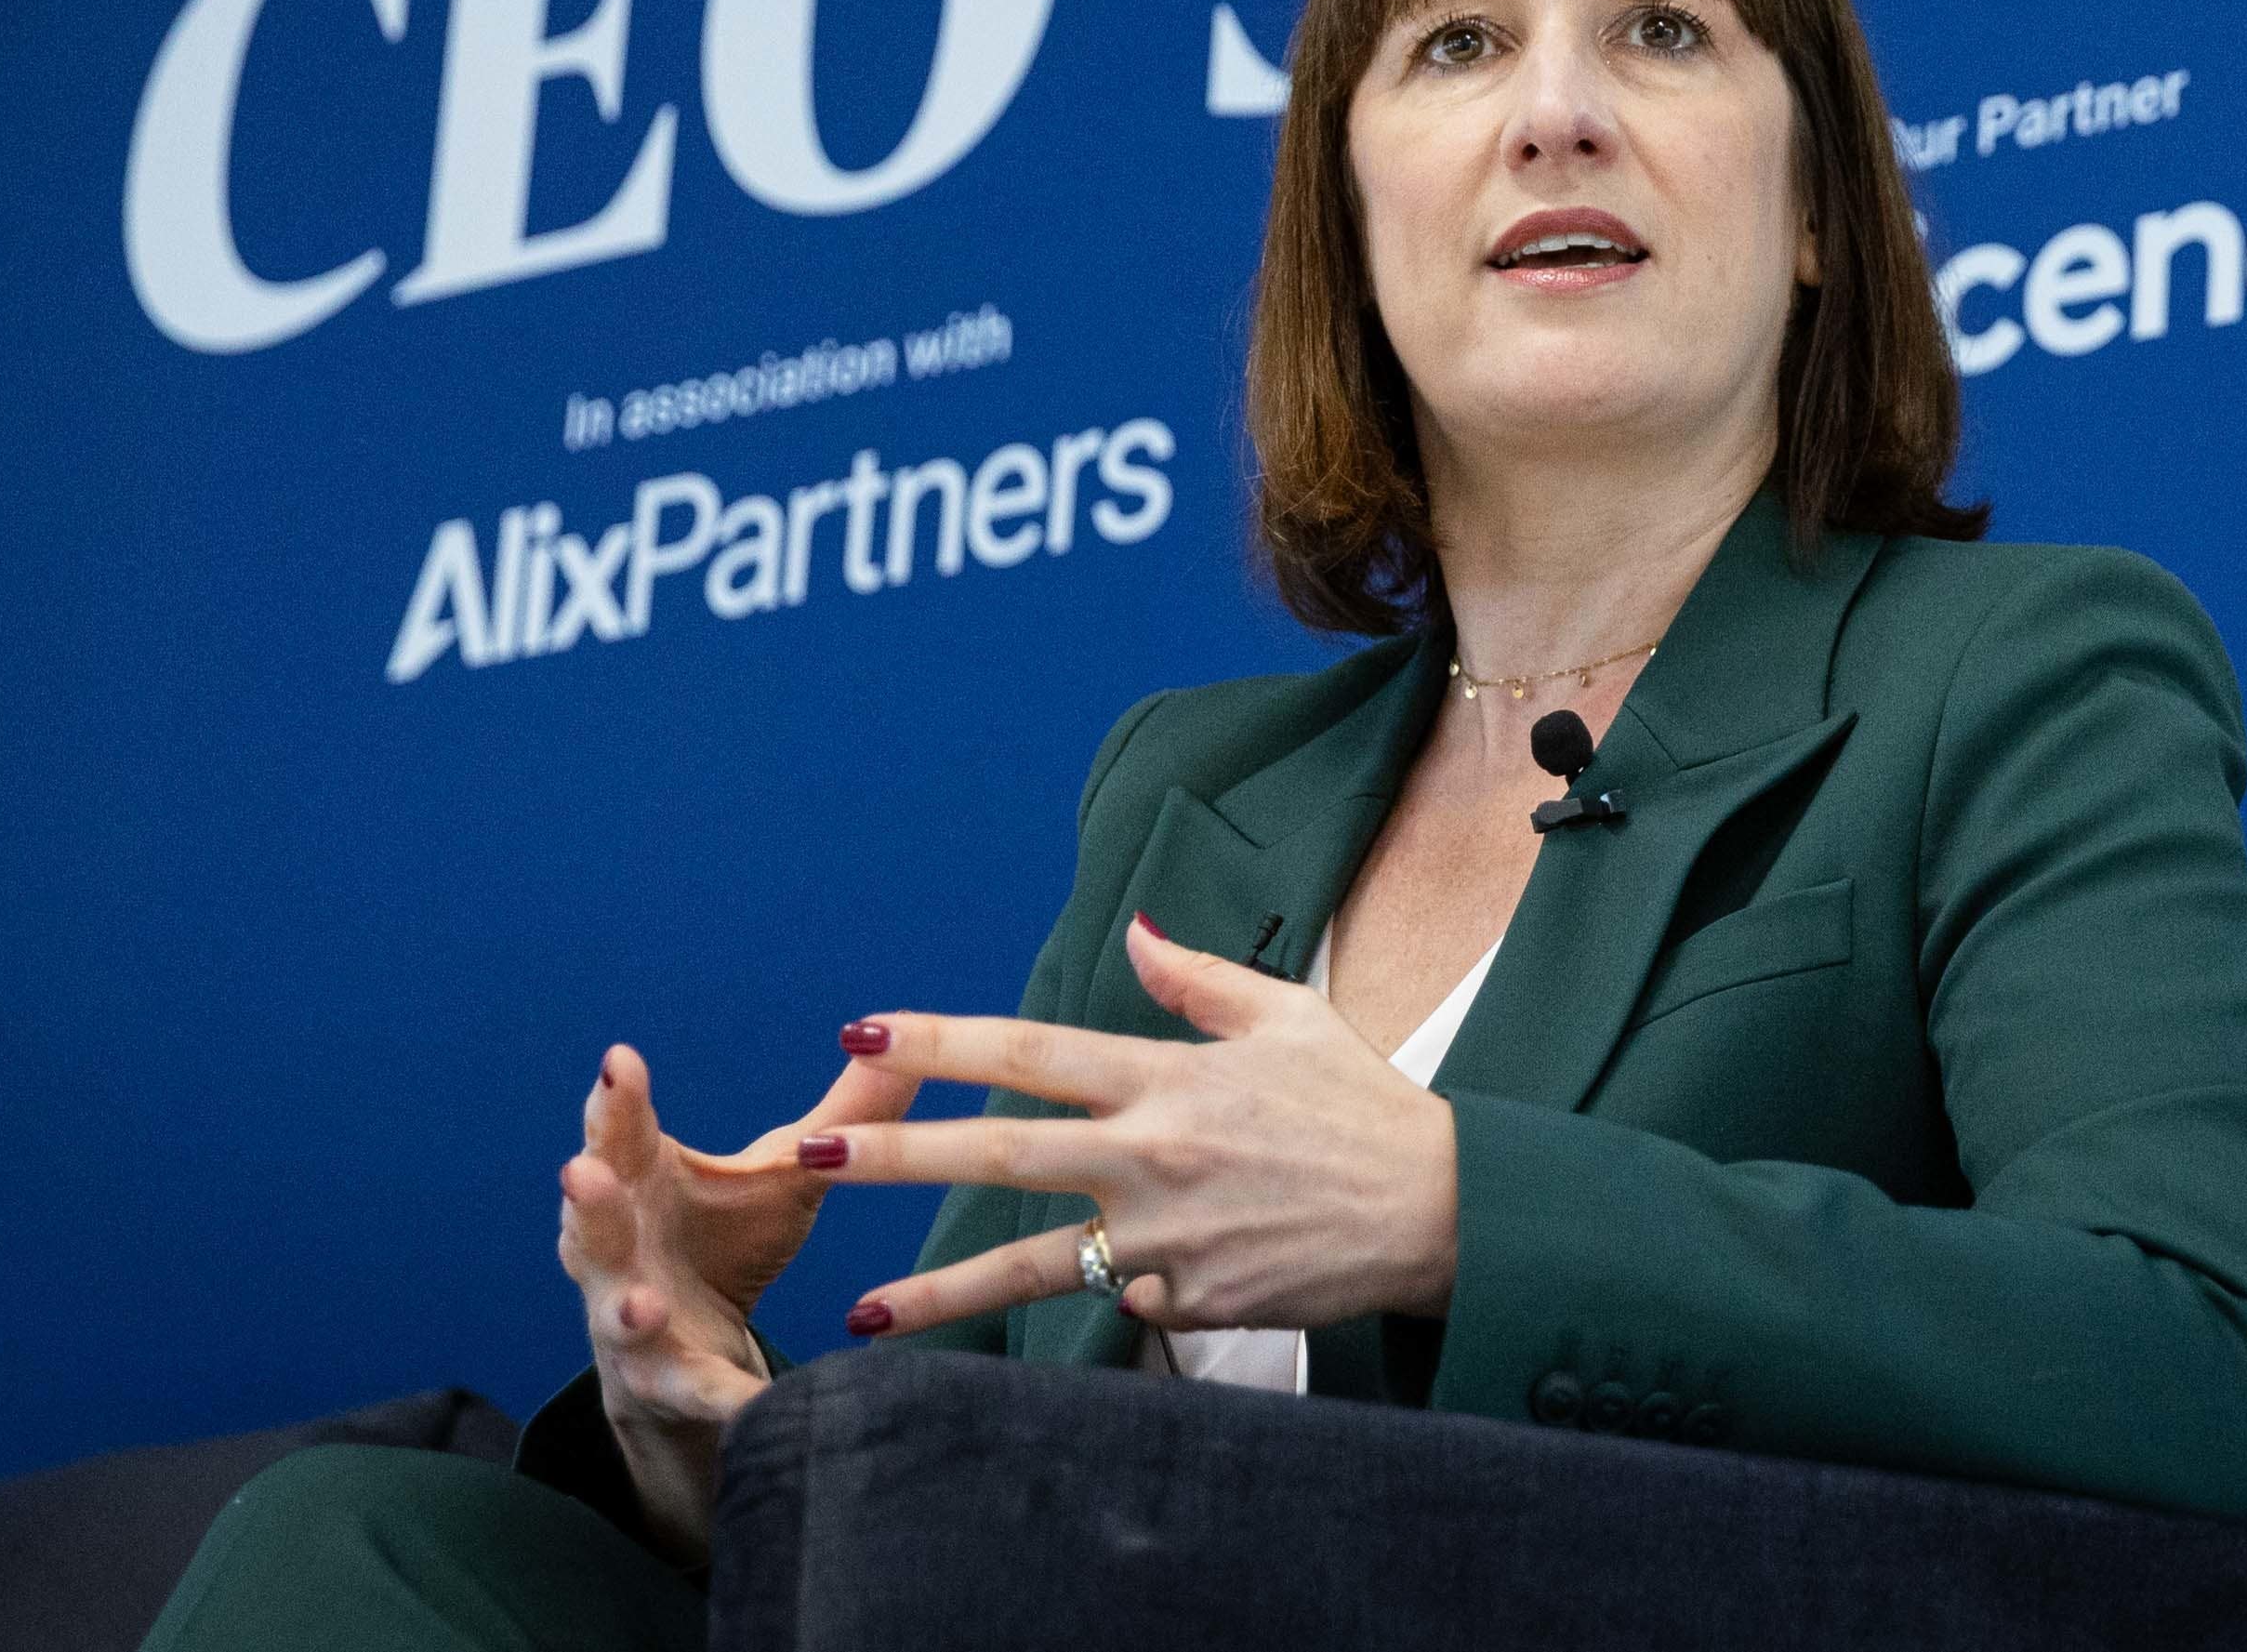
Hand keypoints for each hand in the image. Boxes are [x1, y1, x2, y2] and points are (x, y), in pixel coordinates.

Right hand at [555, 1041, 918, 1561]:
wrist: (695, 1354)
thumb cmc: (726, 1240)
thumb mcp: (781, 1174)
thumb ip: (838, 1116)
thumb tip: (895, 1037)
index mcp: (640, 1181)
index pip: (621, 1133)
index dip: (615, 1100)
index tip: (621, 1059)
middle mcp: (619, 1250)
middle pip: (593, 1222)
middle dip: (588, 1199)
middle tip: (582, 1170)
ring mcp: (632, 1323)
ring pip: (618, 1314)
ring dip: (627, 1309)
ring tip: (644, 1305)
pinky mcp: (668, 1385)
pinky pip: (695, 1392)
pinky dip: (723, 1400)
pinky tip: (756, 1409)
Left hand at [809, 916, 1459, 1338]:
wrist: (1439, 1209)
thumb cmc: (1362, 1106)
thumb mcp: (1286, 1017)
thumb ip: (1196, 982)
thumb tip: (1135, 935)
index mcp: (1168, 1078)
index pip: (1030, 1053)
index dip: (940, 1042)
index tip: (866, 1033)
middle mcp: (1154, 1157)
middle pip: (999, 1155)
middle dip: (893, 1154)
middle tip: (807, 1156)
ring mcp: (1168, 1239)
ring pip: (1030, 1266)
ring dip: (937, 1291)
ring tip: (861, 1311)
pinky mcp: (1193, 1301)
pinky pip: (1120, 1301)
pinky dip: (1099, 1298)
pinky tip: (1078, 1303)